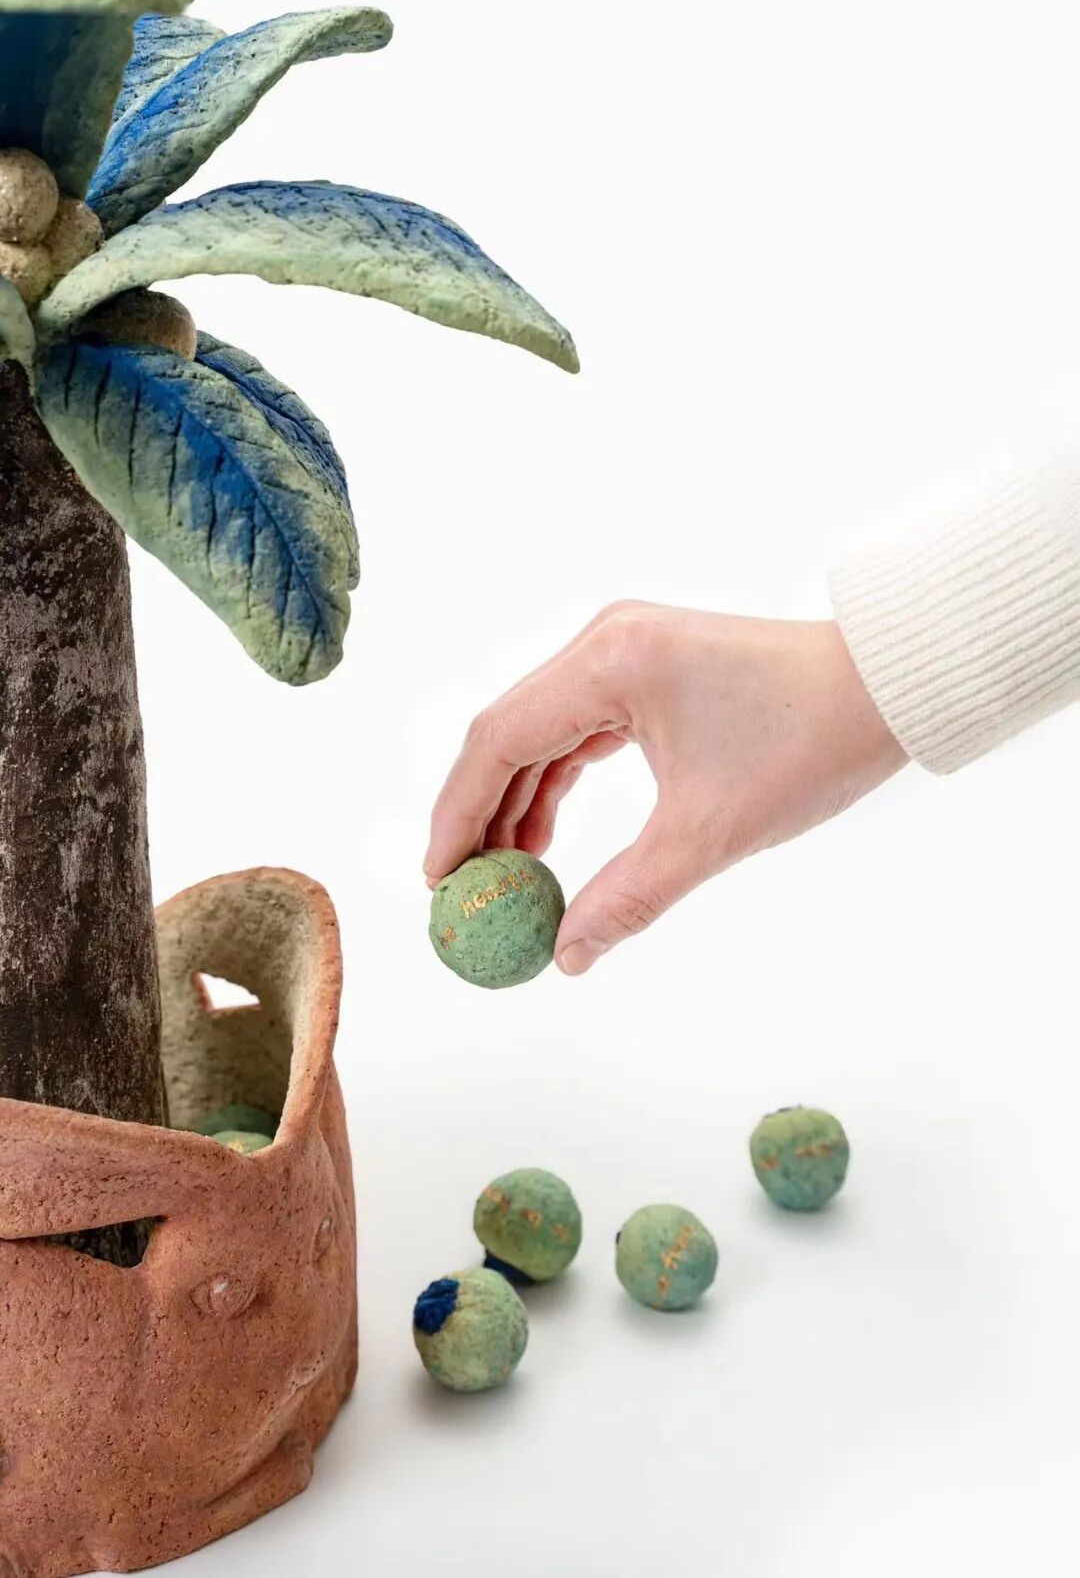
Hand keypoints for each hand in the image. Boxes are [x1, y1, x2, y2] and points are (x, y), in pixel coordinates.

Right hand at [425, 603, 907, 975]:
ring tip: (505, 876)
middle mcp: (605, 641)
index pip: (499, 739)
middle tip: (461, 887)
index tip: (438, 880)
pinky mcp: (647, 666)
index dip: (458, 814)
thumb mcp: (711, 832)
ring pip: (540, 731)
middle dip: (480, 813)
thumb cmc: (810, 745)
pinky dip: (556, 781)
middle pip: (508, 732)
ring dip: (517, 801)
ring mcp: (626, 649)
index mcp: (610, 661)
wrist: (886, 688)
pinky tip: (545, 836)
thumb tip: (566, 957)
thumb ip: (627, 897)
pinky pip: (578, 727)